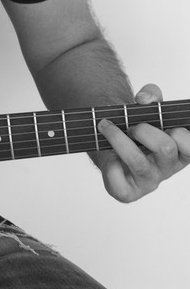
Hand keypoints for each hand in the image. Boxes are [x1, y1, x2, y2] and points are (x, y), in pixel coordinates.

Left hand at [97, 83, 189, 201]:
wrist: (110, 143)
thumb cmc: (135, 129)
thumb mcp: (147, 108)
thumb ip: (151, 95)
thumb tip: (144, 99)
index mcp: (181, 150)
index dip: (179, 132)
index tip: (165, 124)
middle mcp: (167, 168)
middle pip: (166, 148)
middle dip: (143, 129)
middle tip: (131, 126)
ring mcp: (148, 182)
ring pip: (138, 162)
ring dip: (118, 138)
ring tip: (107, 126)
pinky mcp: (127, 192)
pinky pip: (118, 183)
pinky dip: (109, 164)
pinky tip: (108, 155)